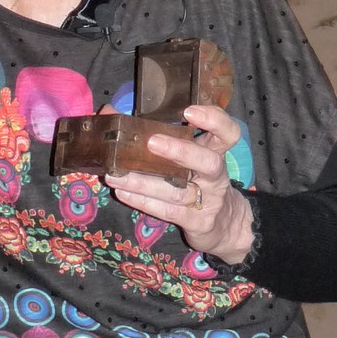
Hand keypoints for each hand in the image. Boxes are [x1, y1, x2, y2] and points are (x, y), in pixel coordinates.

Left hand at [104, 104, 253, 263]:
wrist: (223, 225)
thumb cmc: (195, 180)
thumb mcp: (185, 156)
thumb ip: (154, 132)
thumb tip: (108, 111)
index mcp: (214, 151)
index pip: (227, 132)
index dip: (214, 119)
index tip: (188, 111)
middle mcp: (216, 175)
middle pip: (209, 162)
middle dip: (181, 151)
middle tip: (152, 142)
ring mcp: (209, 200)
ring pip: (179, 191)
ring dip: (145, 182)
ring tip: (117, 175)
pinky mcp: (198, 223)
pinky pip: (170, 211)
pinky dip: (145, 202)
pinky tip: (124, 193)